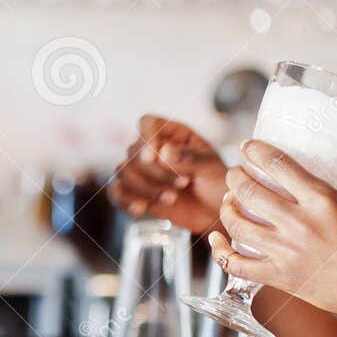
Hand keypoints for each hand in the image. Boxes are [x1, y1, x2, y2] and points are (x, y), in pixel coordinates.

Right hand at [108, 115, 229, 234]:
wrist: (217, 213)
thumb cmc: (218, 183)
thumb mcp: (211, 167)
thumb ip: (189, 158)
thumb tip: (163, 151)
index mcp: (172, 134)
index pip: (148, 124)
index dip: (146, 138)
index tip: (153, 157)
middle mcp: (153, 149)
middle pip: (134, 151)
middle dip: (155, 172)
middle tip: (182, 184)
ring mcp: (143, 172)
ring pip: (123, 171)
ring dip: (145, 188)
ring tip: (171, 198)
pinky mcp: (137, 193)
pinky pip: (118, 193)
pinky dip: (125, 201)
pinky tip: (142, 208)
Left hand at [207, 139, 336, 324]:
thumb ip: (335, 198)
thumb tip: (315, 195)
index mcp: (323, 200)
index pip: (277, 165)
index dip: (256, 152)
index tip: (247, 147)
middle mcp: (300, 223)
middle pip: (249, 192)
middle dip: (235, 178)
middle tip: (235, 174)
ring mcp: (288, 252)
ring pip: (238, 224)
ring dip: (226, 208)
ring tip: (228, 201)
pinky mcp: (282, 278)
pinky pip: (238, 264)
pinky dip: (221, 250)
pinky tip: (217, 240)